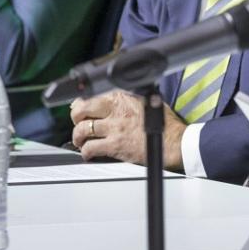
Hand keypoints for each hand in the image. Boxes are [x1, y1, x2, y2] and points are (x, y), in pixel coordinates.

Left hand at [69, 91, 186, 169]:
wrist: (172, 142)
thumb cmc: (164, 124)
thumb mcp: (146, 100)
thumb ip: (128, 98)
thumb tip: (116, 98)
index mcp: (123, 97)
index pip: (92, 95)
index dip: (82, 102)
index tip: (81, 107)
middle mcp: (116, 110)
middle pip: (82, 109)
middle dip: (76, 117)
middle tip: (78, 123)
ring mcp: (114, 128)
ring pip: (82, 130)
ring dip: (78, 137)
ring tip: (81, 140)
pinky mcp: (114, 145)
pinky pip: (90, 148)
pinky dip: (86, 152)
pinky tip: (89, 154)